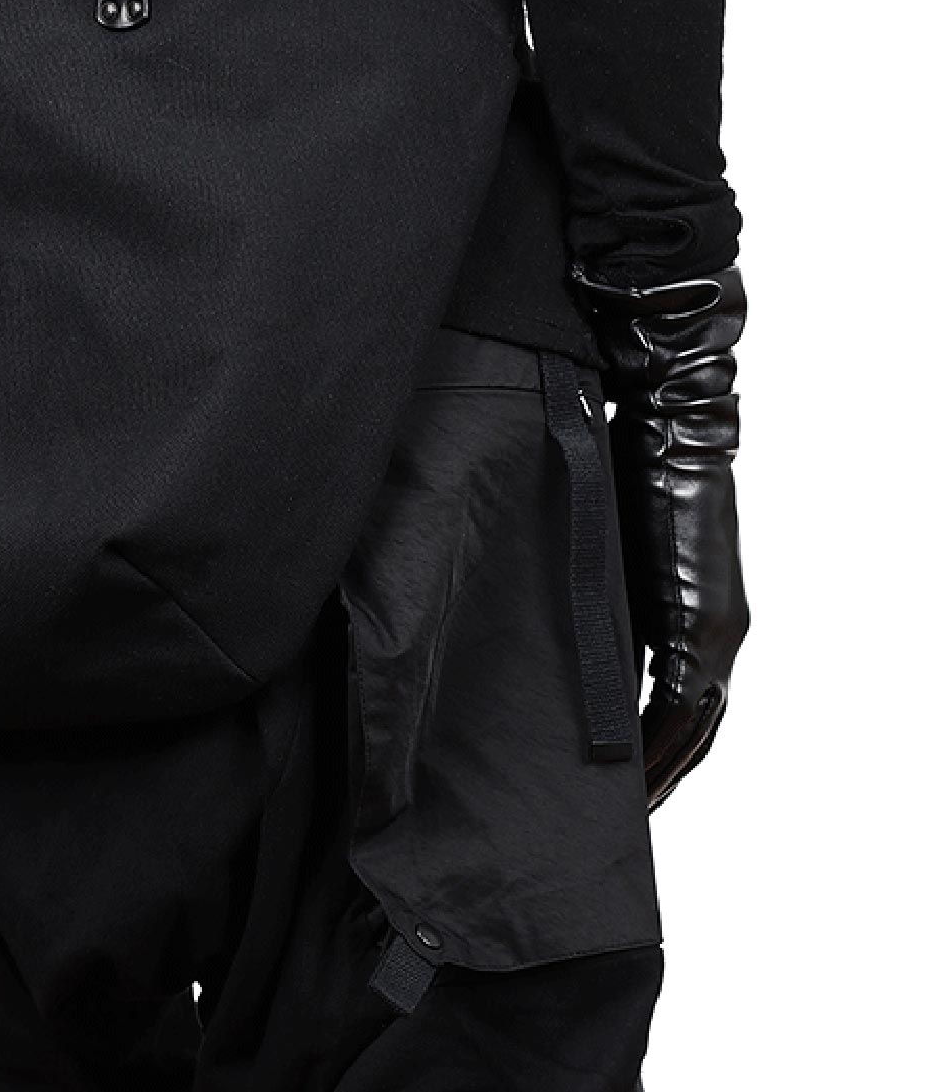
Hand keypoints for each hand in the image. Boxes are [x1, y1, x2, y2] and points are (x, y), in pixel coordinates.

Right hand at [571, 265, 749, 810]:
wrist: (669, 414)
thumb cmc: (623, 454)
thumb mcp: (595, 538)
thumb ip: (577, 583)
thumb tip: (525, 608)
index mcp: (683, 611)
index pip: (668, 702)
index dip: (638, 748)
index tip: (595, 784)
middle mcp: (710, 631)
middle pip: (689, 732)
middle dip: (650, 779)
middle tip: (594, 823)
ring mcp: (714, 631)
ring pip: (691, 733)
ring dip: (654, 777)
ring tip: (603, 821)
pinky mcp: (705, 624)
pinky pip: (685, 711)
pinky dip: (659, 750)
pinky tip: (628, 785)